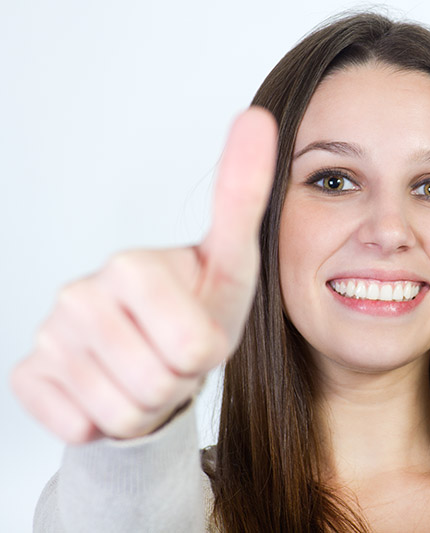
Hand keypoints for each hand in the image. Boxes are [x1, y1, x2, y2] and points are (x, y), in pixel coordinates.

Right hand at [11, 108, 277, 442]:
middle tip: (173, 354)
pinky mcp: (29, 376)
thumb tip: (259, 116)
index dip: (207, 353)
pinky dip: (105, 419)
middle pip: (157, 384)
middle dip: (177, 382)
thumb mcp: (233, 257)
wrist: (155, 353)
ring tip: (148, 368)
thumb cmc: (199, 305)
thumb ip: (244, 193)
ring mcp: (48, 337)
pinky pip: (77, 425)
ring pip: (122, 413)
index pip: (194, 349)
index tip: (197, 329)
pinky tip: (109, 385)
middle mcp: (78, 294)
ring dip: (146, 404)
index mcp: (131, 265)